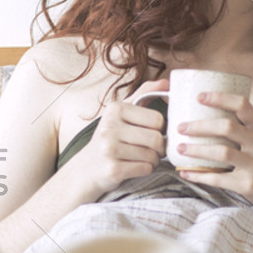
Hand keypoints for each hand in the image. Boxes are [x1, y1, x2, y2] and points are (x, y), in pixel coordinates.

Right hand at [66, 78, 167, 200]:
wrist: (86, 169)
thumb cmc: (109, 139)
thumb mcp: (121, 114)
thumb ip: (143, 96)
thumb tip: (166, 83)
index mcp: (115, 110)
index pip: (157, 119)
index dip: (160, 129)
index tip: (152, 133)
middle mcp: (110, 127)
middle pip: (156, 139)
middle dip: (159, 148)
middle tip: (152, 150)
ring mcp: (109, 149)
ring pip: (152, 156)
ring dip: (153, 160)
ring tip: (142, 159)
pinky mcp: (112, 170)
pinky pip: (145, 169)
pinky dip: (145, 170)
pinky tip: (135, 168)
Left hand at [174, 90, 252, 220]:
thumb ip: (245, 128)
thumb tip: (210, 114)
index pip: (242, 105)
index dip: (219, 98)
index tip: (200, 96)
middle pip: (227, 127)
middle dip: (200, 126)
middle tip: (181, 127)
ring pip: (221, 153)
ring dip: (197, 150)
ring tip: (180, 148)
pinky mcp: (247, 185)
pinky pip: (218, 179)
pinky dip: (199, 175)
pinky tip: (186, 173)